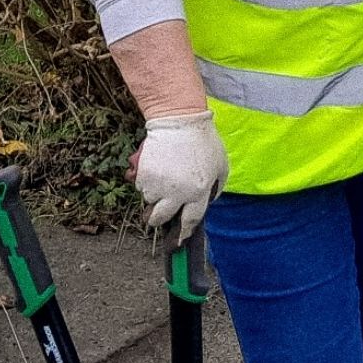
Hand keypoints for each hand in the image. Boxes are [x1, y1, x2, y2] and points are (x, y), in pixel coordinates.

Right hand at [131, 110, 224, 239]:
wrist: (179, 121)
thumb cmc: (203, 141)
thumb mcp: (221, 166)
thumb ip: (214, 188)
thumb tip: (205, 202)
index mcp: (199, 192)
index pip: (190, 221)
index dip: (183, 232)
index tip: (178, 241)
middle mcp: (177, 193)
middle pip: (161, 218)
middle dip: (157, 220)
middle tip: (156, 217)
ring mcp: (159, 185)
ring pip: (149, 202)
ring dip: (153, 196)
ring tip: (161, 179)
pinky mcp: (144, 176)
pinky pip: (141, 187)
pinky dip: (146, 182)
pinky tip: (155, 168)